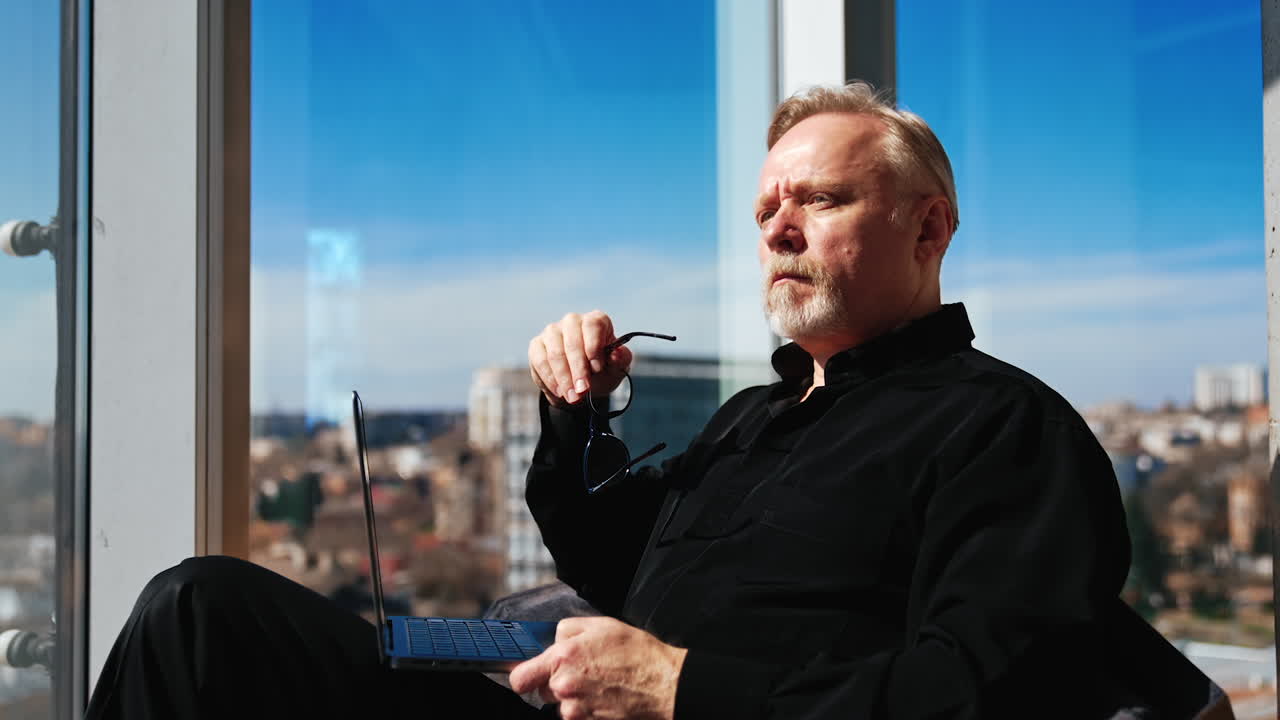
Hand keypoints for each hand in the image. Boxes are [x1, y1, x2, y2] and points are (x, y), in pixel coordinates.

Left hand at [509, 616, 687, 719]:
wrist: (663, 683)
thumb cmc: (636, 653)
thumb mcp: (600, 625)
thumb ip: (567, 630)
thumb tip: (553, 640)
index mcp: (562, 658)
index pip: (520, 678)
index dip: (524, 675)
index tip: (531, 673)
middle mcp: (564, 687)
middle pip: (543, 691)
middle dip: (557, 682)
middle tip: (583, 672)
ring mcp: (576, 710)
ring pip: (562, 705)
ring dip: (574, 697)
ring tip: (600, 684)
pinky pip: (578, 717)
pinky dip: (587, 709)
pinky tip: (606, 697)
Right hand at [529, 311, 632, 406]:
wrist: (580, 385)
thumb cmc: (601, 372)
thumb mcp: (616, 369)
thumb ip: (621, 360)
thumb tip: (616, 353)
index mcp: (596, 321)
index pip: (593, 324)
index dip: (594, 347)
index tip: (597, 369)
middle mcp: (573, 321)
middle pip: (572, 341)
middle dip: (578, 370)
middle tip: (583, 391)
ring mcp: (553, 331)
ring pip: (555, 353)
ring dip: (564, 378)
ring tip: (573, 397)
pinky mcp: (537, 345)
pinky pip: (540, 361)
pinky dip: (550, 379)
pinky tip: (559, 392)